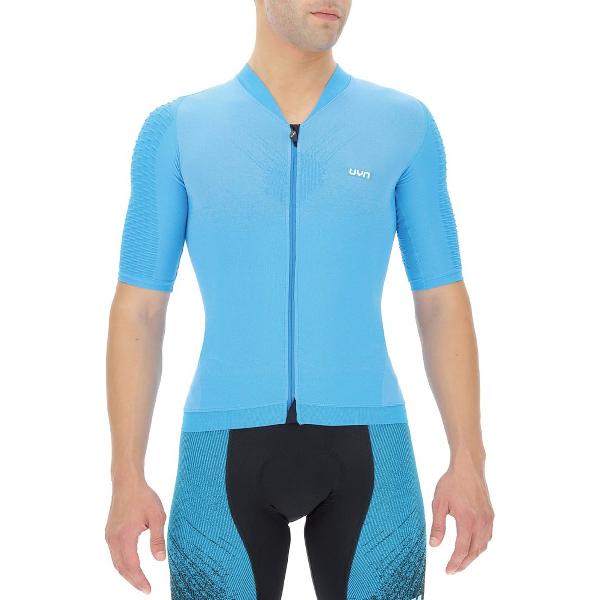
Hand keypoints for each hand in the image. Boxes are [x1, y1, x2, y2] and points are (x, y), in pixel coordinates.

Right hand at [105, 478, 167, 593]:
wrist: (127, 482)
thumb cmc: (144, 497)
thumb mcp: (157, 517)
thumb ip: (158, 539)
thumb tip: (160, 560)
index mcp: (125, 536)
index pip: (132, 566)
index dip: (140, 580)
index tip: (148, 590)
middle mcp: (113, 538)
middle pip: (121, 568)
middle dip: (133, 580)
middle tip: (145, 589)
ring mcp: (109, 535)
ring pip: (116, 562)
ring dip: (127, 573)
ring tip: (139, 581)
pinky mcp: (109, 532)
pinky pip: (114, 554)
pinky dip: (122, 563)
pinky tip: (131, 565)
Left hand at [429, 456, 493, 573]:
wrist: (468, 468)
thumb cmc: (451, 483)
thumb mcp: (439, 503)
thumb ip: (437, 525)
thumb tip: (434, 545)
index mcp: (467, 520)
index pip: (461, 549)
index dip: (455, 562)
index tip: (448, 571)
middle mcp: (481, 522)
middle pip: (474, 551)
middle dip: (463, 563)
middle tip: (453, 570)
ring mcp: (488, 520)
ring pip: (483, 546)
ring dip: (472, 556)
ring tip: (461, 561)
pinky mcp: (491, 516)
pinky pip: (487, 537)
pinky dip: (480, 546)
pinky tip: (472, 547)